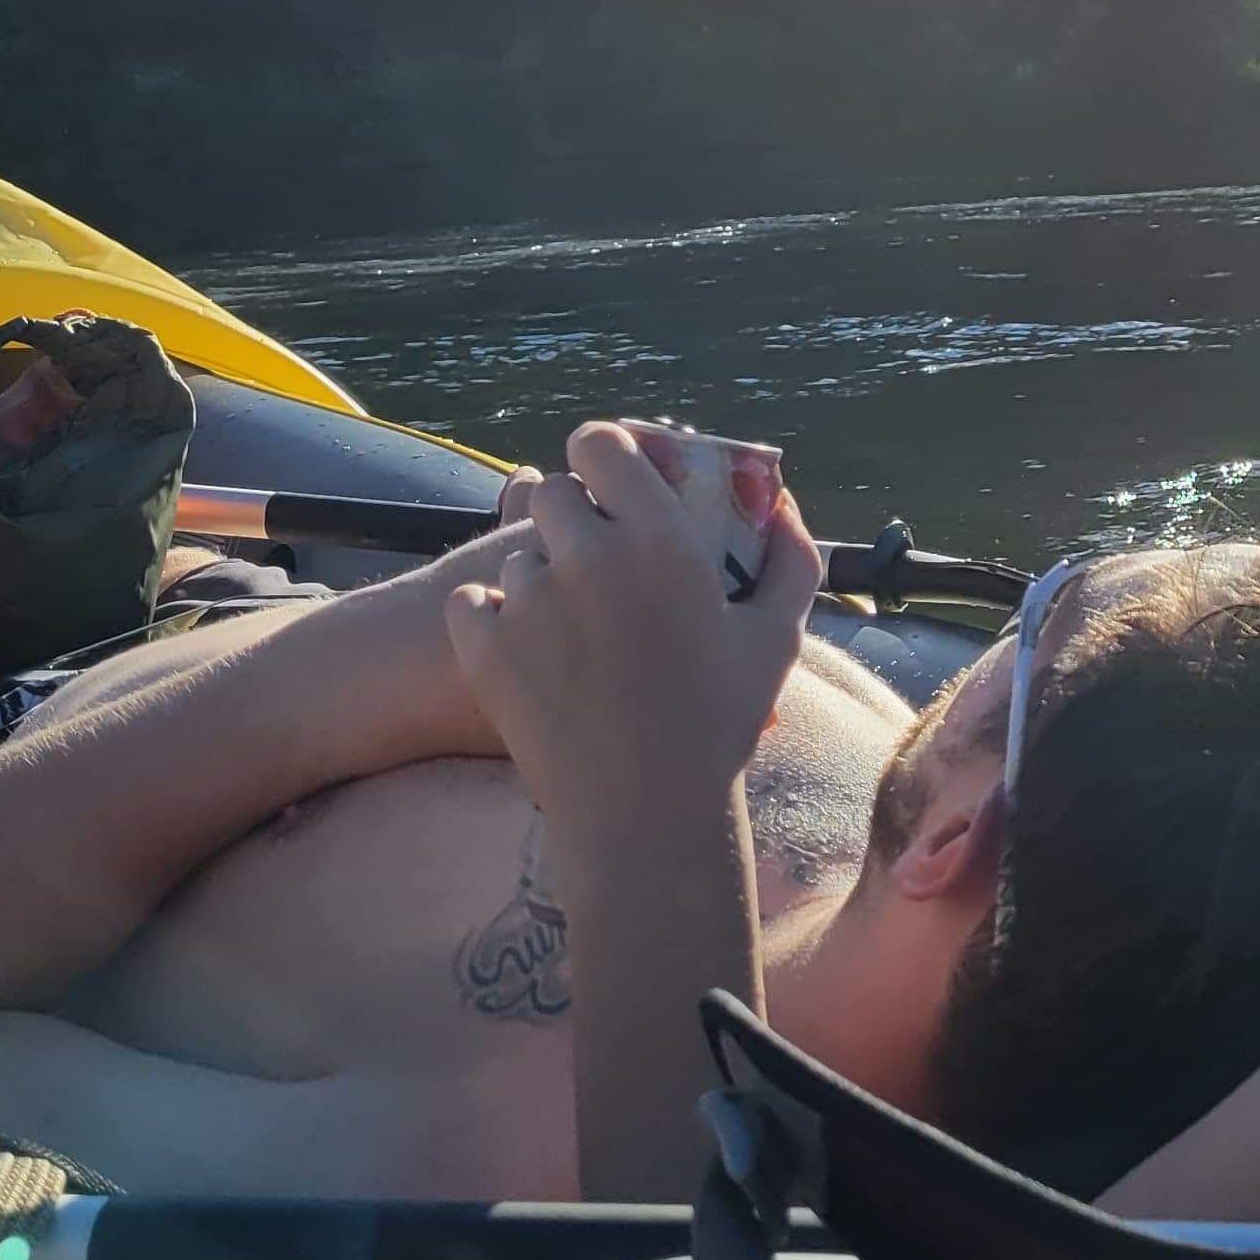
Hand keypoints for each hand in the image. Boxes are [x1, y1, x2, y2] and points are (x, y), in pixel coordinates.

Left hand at [445, 419, 819, 847]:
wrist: (645, 815)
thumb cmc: (720, 722)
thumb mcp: (777, 636)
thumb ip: (789, 555)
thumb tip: (779, 499)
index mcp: (658, 539)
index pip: (598, 443)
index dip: (602, 457)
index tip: (612, 484)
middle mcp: (588, 556)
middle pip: (553, 494)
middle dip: (573, 521)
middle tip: (597, 569)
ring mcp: (527, 602)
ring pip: (516, 554)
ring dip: (538, 577)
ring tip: (572, 632)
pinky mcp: (482, 647)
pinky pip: (471, 599)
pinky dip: (490, 619)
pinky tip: (528, 651)